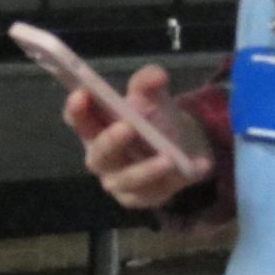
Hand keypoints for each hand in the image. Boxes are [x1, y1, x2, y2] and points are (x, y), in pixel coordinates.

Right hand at [64, 65, 213, 209]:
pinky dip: (179, 179)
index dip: (77, 109)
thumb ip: (148, 82)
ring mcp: (119, 181)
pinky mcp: (141, 198)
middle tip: (128, 127)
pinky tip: (198, 167)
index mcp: (95, 129)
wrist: (176, 145)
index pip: (77, 120)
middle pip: (98, 155)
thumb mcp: (151, 95)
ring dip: (146, 170)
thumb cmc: (151, 119)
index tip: (83, 94)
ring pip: (127, 180)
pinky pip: (158, 191)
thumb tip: (156, 76)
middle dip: (110, 142)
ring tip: (168, 158)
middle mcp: (101, 158)